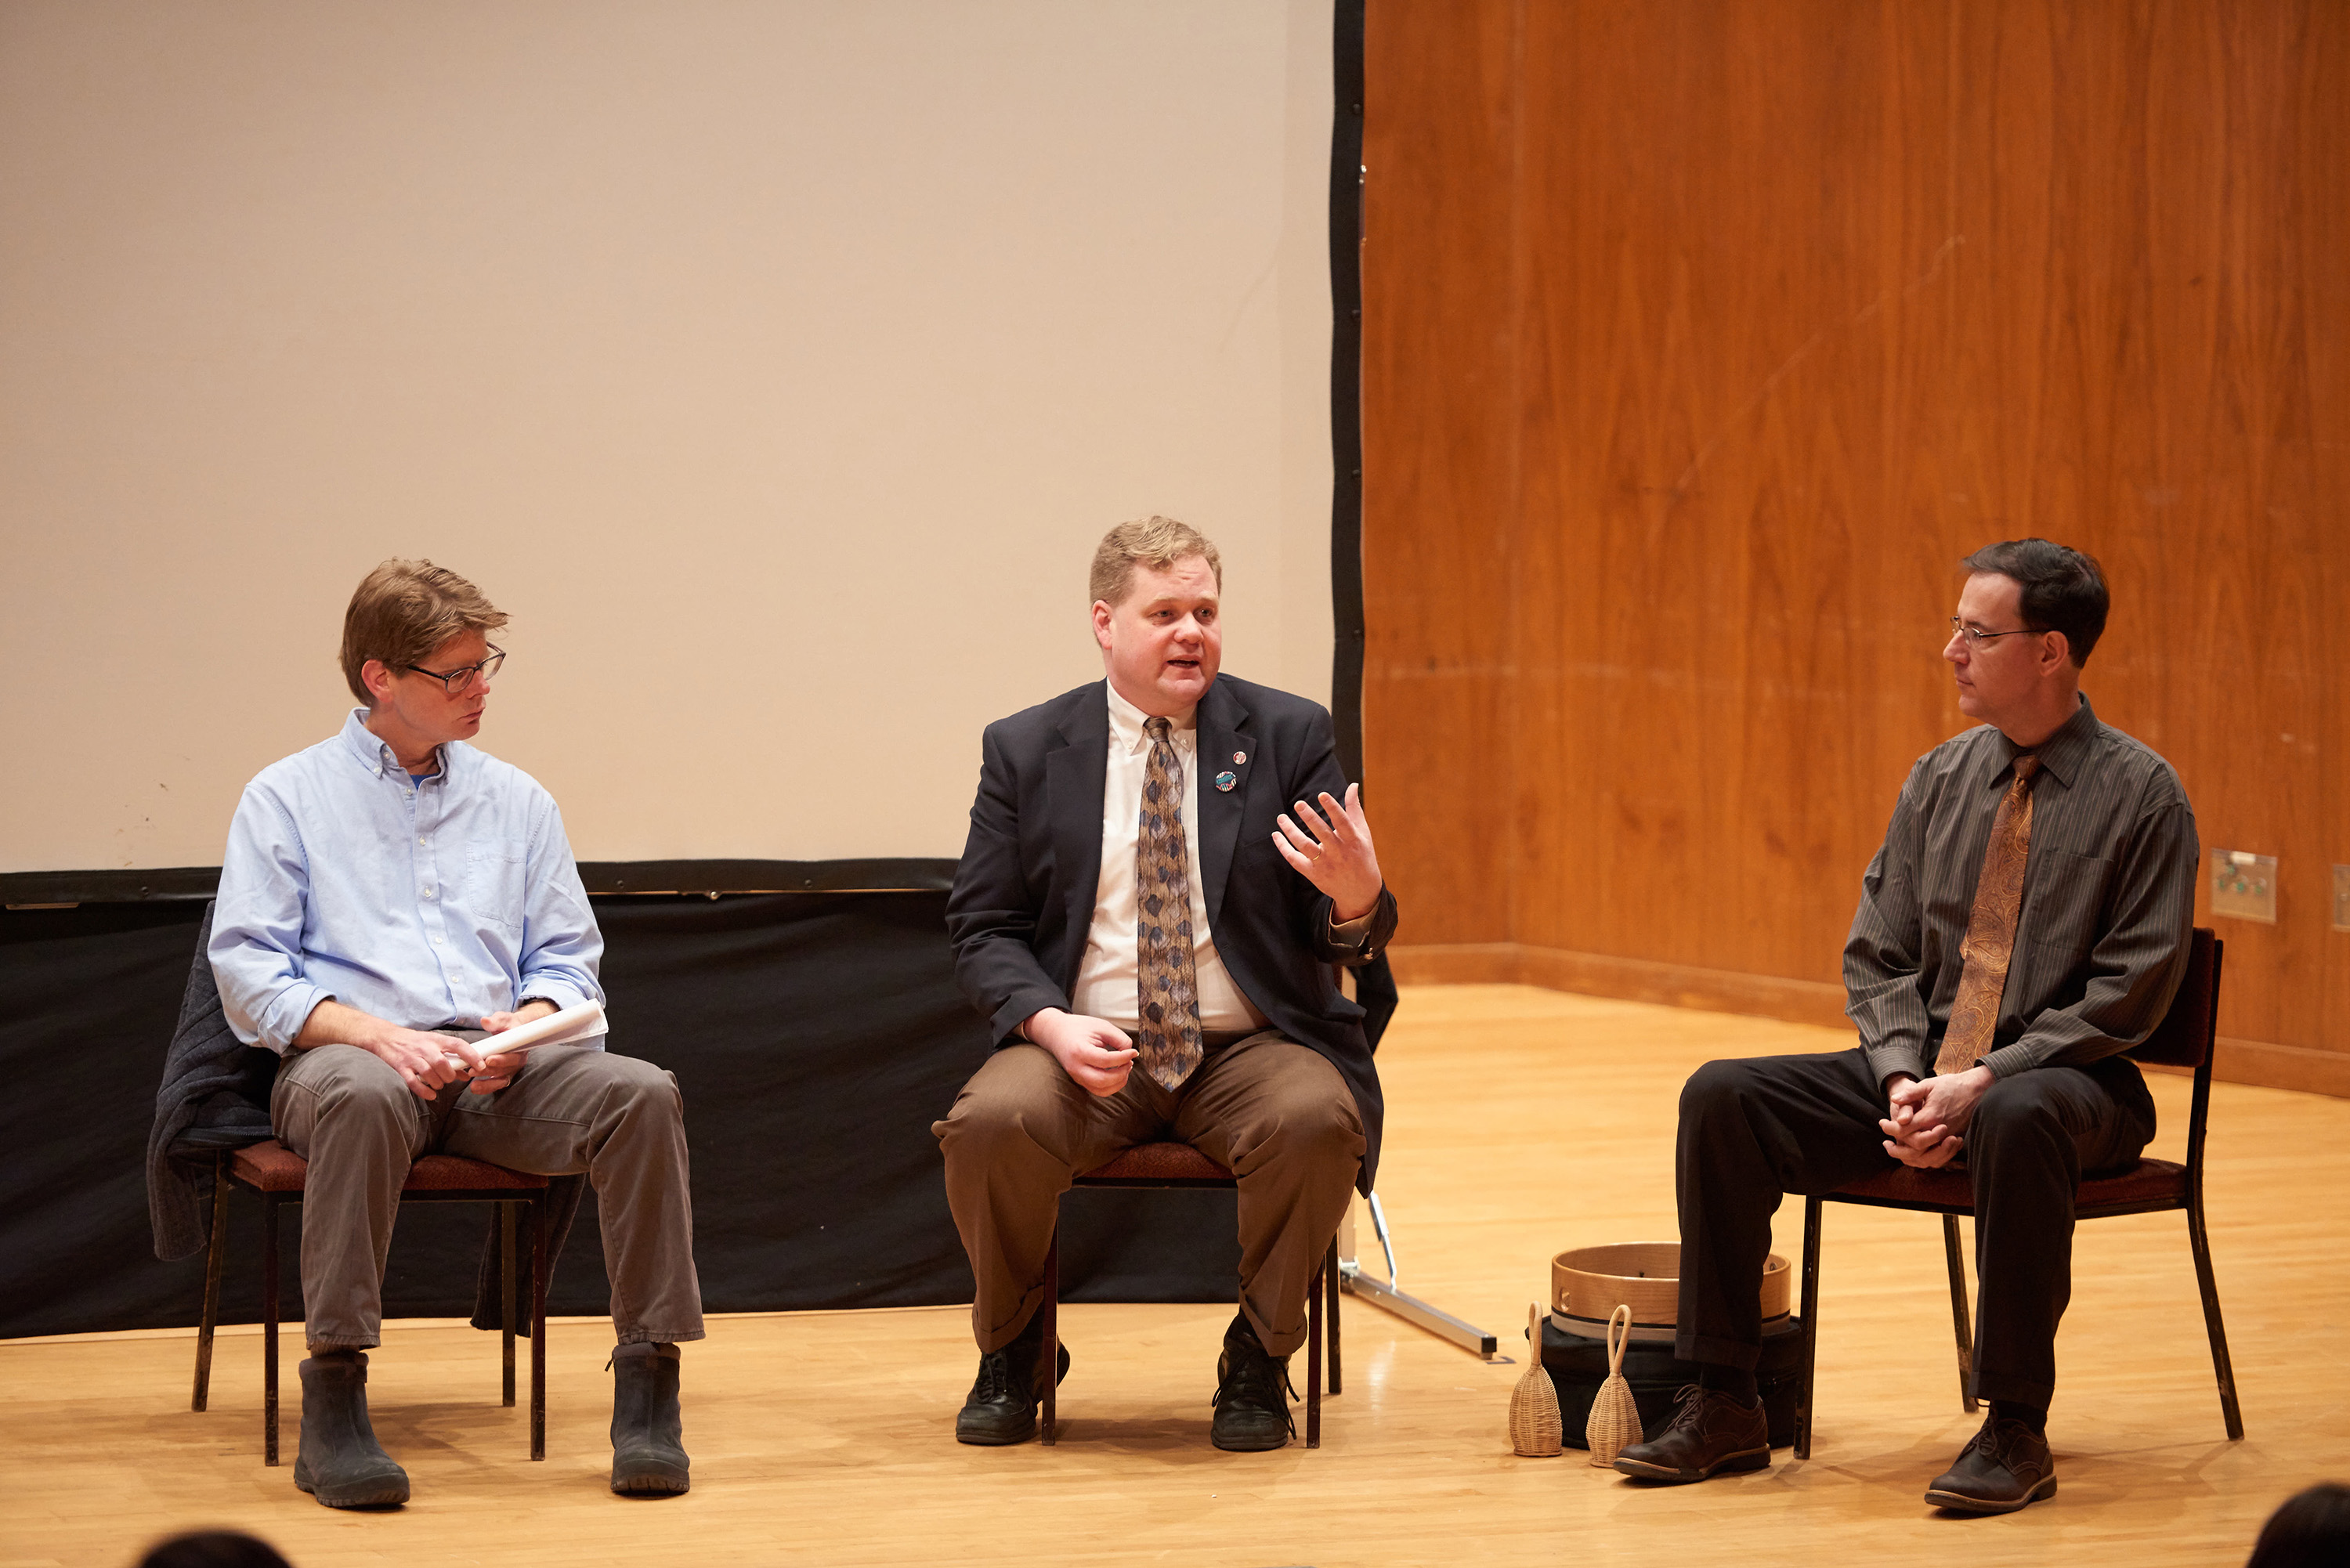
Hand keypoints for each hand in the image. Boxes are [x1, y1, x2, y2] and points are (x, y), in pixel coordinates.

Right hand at [368, 1026, 483, 1101]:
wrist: (386, 1037)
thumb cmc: (415, 1041)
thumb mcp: (435, 1044)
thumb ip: (451, 1058)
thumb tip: (467, 1073)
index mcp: (436, 1039)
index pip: (458, 1045)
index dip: (471, 1055)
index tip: (481, 1065)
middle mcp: (425, 1047)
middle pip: (442, 1063)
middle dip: (450, 1075)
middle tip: (450, 1079)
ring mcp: (412, 1058)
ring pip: (429, 1073)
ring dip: (438, 1083)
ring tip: (439, 1084)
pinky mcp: (401, 1067)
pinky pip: (413, 1082)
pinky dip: (424, 1091)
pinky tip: (431, 1094)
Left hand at [469, 1000, 556, 1094]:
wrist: (515, 1032)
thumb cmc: (509, 1025)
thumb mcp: (504, 1019)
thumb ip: (495, 1021)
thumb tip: (485, 1021)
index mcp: (520, 1047)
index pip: (513, 1056)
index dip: (501, 1059)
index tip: (489, 1059)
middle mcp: (517, 1060)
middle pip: (505, 1069)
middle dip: (489, 1071)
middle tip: (473, 1071)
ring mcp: (511, 1069)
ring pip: (501, 1080)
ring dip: (487, 1083)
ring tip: (473, 1085)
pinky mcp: (504, 1075)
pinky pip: (496, 1084)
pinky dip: (486, 1088)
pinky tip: (474, 1088)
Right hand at [1022, 1008, 1137, 1097]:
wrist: (1057, 1033)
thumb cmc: (1080, 1028)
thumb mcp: (1101, 1026)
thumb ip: (1119, 1039)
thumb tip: (1130, 1053)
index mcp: (1079, 1051)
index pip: (1105, 1061)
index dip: (1123, 1058)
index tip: (1134, 1052)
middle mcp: (1076, 1068)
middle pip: (1103, 1080)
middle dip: (1122, 1074)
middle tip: (1130, 1061)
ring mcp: (1077, 1077)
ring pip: (1102, 1090)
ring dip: (1118, 1082)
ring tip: (1125, 1068)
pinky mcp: (1080, 1081)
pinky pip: (1099, 1090)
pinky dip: (1112, 1085)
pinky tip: (1118, 1073)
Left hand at [1272, 784, 1383, 922]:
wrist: (1360, 890)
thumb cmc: (1361, 855)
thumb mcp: (1362, 832)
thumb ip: (1354, 808)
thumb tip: (1352, 785)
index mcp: (1352, 840)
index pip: (1342, 822)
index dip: (1333, 808)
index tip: (1322, 795)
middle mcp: (1338, 852)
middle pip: (1322, 834)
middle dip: (1310, 818)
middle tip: (1298, 804)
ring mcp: (1325, 864)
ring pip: (1305, 846)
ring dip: (1291, 832)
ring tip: (1281, 817)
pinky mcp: (1314, 874)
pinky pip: (1295, 860)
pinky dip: (1284, 848)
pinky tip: (1276, 835)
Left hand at [1878, 1067, 1994, 1168]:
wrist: (1978, 1089)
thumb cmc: (1952, 1085)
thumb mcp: (1929, 1084)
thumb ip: (1911, 1093)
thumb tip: (1894, 1099)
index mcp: (1931, 1116)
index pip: (1905, 1129)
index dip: (1890, 1128)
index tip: (1881, 1123)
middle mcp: (1941, 1130)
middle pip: (1915, 1147)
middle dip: (1898, 1147)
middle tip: (1886, 1142)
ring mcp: (1950, 1137)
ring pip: (1928, 1156)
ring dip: (1910, 1156)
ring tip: (1896, 1150)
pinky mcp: (1955, 1139)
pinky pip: (1940, 1157)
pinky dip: (1925, 1157)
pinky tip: (1914, 1153)